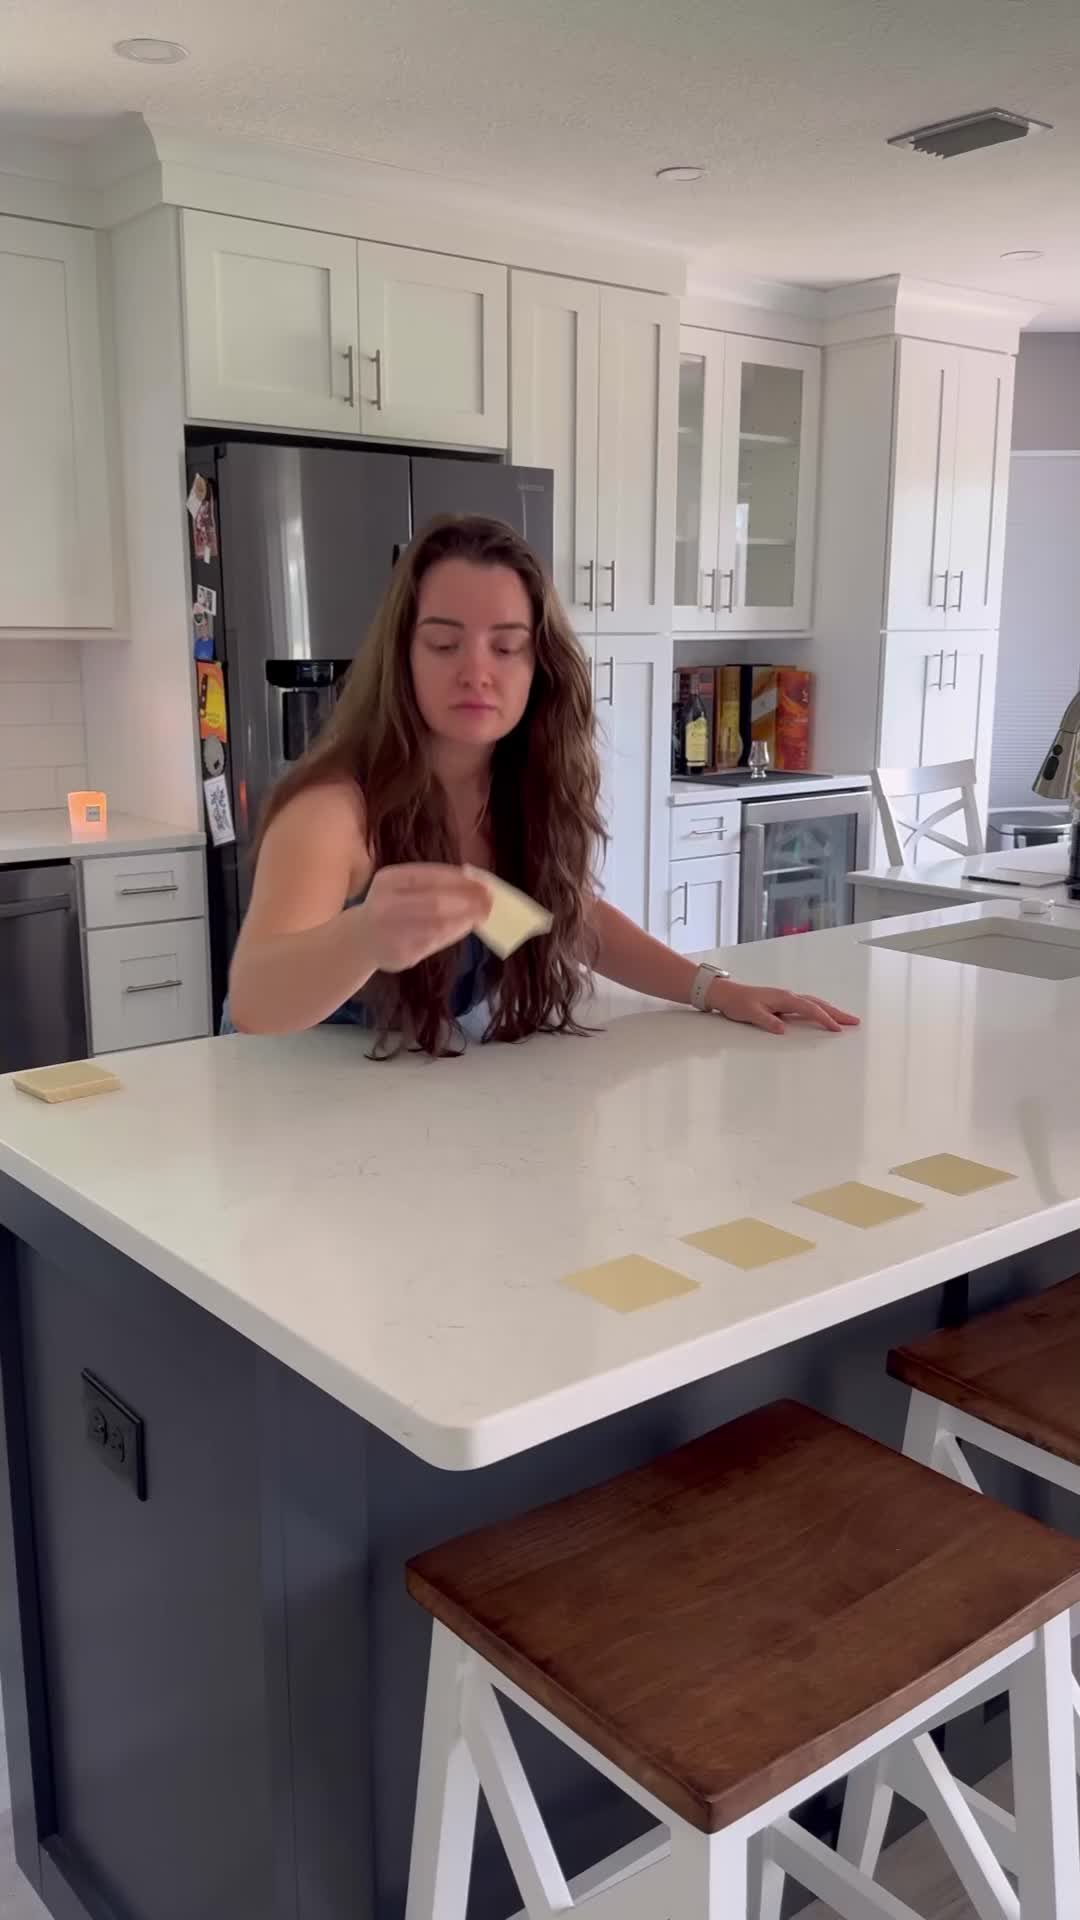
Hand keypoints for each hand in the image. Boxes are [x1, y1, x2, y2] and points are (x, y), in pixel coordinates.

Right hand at [355, 865, 491, 974]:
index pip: (431, 876)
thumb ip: (432, 883)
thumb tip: (475, 883)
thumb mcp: (402, 886)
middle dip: (467, 902)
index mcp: (389, 880)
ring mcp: (390, 932)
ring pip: (437, 925)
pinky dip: (454, 934)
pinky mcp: (400, 955)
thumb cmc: (390, 907)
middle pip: (435, 902)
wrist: (359, 939)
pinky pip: (434, 943)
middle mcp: (385, 904)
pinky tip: (465, 927)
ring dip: (464, 920)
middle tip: (489, 903)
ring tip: (481, 916)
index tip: (484, 884)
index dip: (461, 881)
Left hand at [708, 978, 858, 1035]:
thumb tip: (783, 1029)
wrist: (725, 993)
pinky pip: (807, 1004)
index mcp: (783, 998)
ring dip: (831, 1010)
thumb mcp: (750, 1014)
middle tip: (854, 1021)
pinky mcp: (783, 1001)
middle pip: (818, 1004)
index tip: (837, 1028)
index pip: (809, 1009)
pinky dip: (819, 1009)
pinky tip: (823, 1014)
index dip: (824, 1019)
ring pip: (814, 1003)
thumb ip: (767, 1021)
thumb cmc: (737, 1003)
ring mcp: (786, 998)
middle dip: (837, 1013)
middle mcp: (788, 996)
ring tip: (845, 1019)